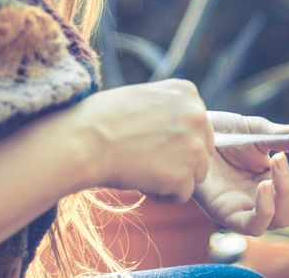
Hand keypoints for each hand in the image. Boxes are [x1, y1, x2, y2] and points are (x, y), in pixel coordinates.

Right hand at [73, 79, 212, 201]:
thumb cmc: (102, 118)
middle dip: (180, 159)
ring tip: (143, 169)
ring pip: (196, 173)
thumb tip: (178, 129)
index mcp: (188, 92)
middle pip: (202, 149)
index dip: (175, 138)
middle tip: (147, 159)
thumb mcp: (143, 97)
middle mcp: (198, 115)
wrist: (85, 139)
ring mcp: (194, 146)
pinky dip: (162, 194)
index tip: (150, 140)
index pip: (198, 124)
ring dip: (173, 177)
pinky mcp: (184, 176)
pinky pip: (182, 195)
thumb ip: (169, 108)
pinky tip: (141, 181)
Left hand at [193, 111, 288, 234]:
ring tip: (278, 160)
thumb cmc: (222, 133)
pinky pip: (256, 226)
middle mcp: (268, 195)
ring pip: (285, 217)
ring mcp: (250, 207)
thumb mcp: (259, 130)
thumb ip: (288, 135)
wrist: (189, 133)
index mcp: (279, 175)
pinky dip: (266, 209)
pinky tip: (264, 184)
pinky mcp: (229, 216)